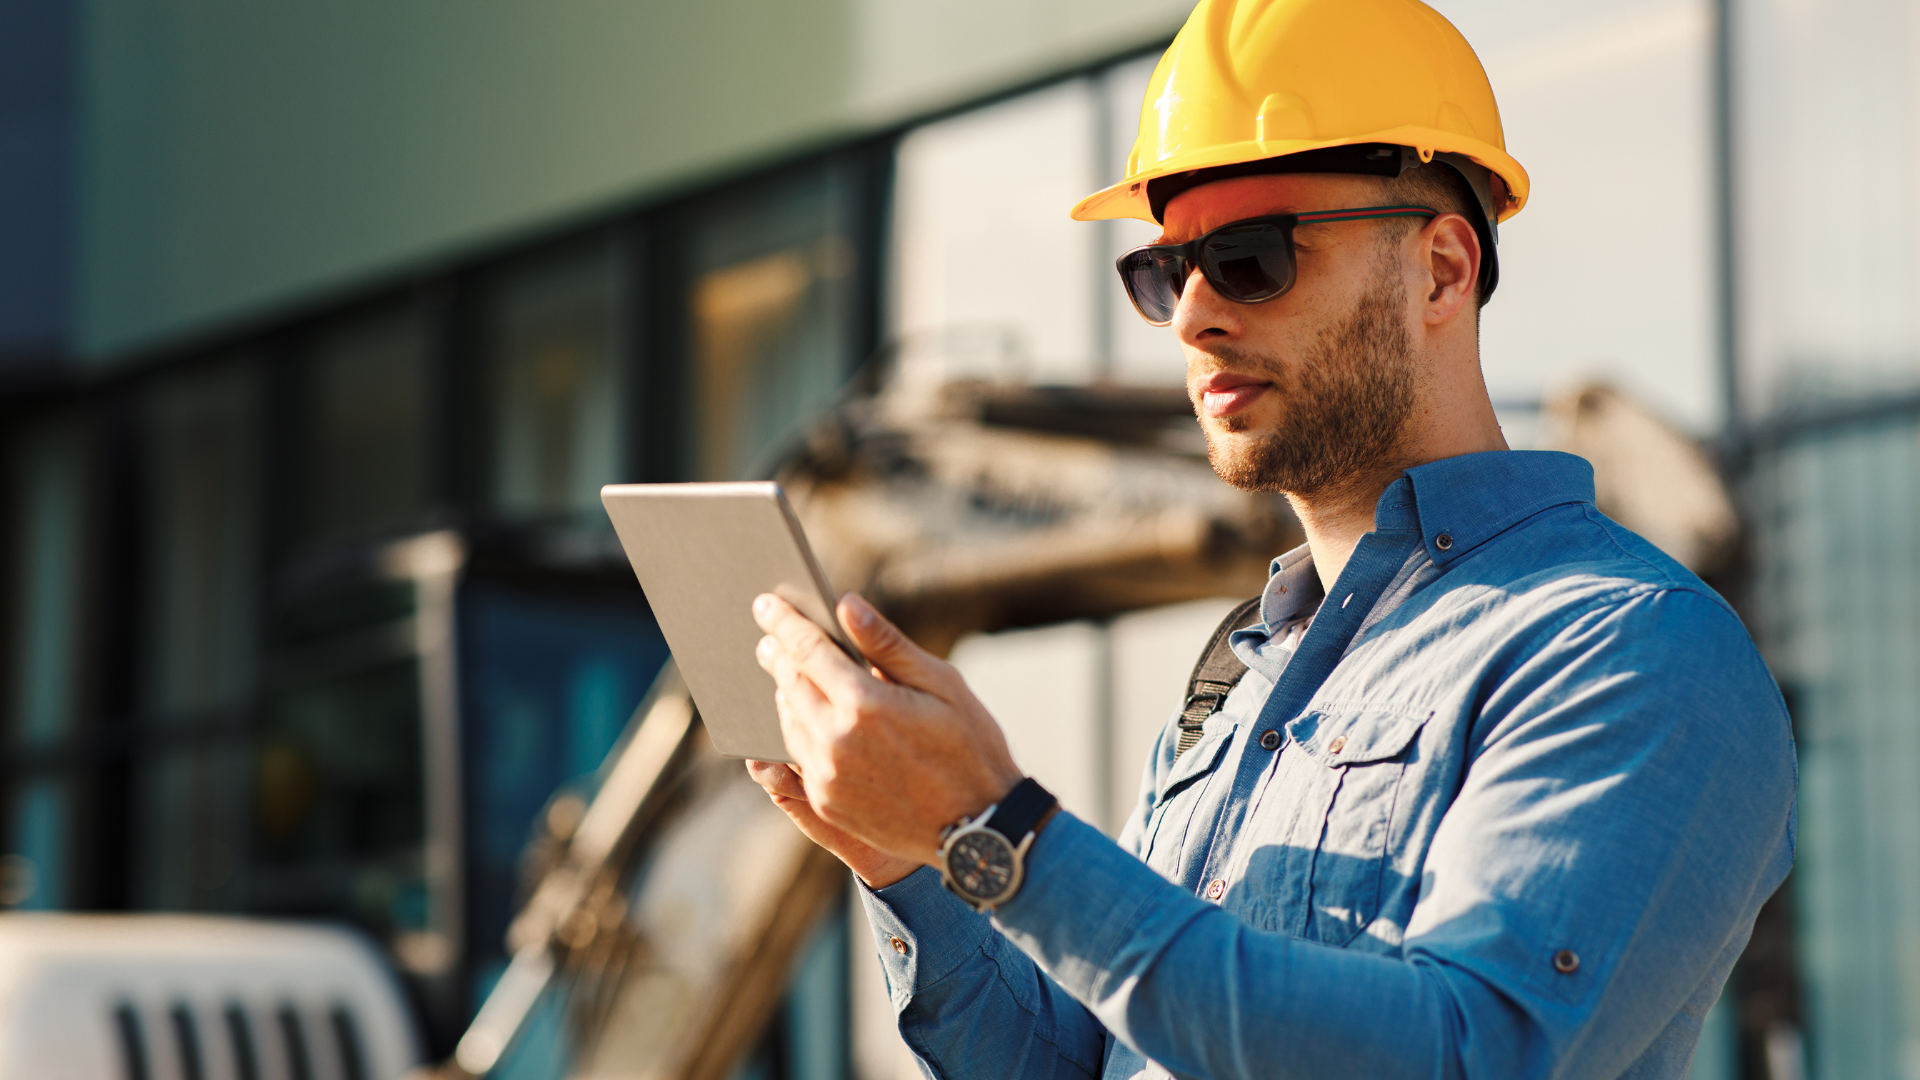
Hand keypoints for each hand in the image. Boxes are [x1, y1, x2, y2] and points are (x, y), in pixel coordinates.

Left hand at [750, 592, 1023, 866]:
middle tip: (771, 637)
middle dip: (779, 655)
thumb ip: (887, 645)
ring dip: (784, 694)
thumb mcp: (942, 684)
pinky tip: (804, 719)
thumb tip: (846, 605)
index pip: (808, 650)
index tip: (765, 603)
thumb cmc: (971, 748)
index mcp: (865, 703)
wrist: (981, 827)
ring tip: (788, 675)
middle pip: (790, 685)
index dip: (784, 622)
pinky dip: (795, 731)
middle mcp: (836, 741)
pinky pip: (797, 759)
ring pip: (788, 722)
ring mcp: (827, 777)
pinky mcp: (827, 803)